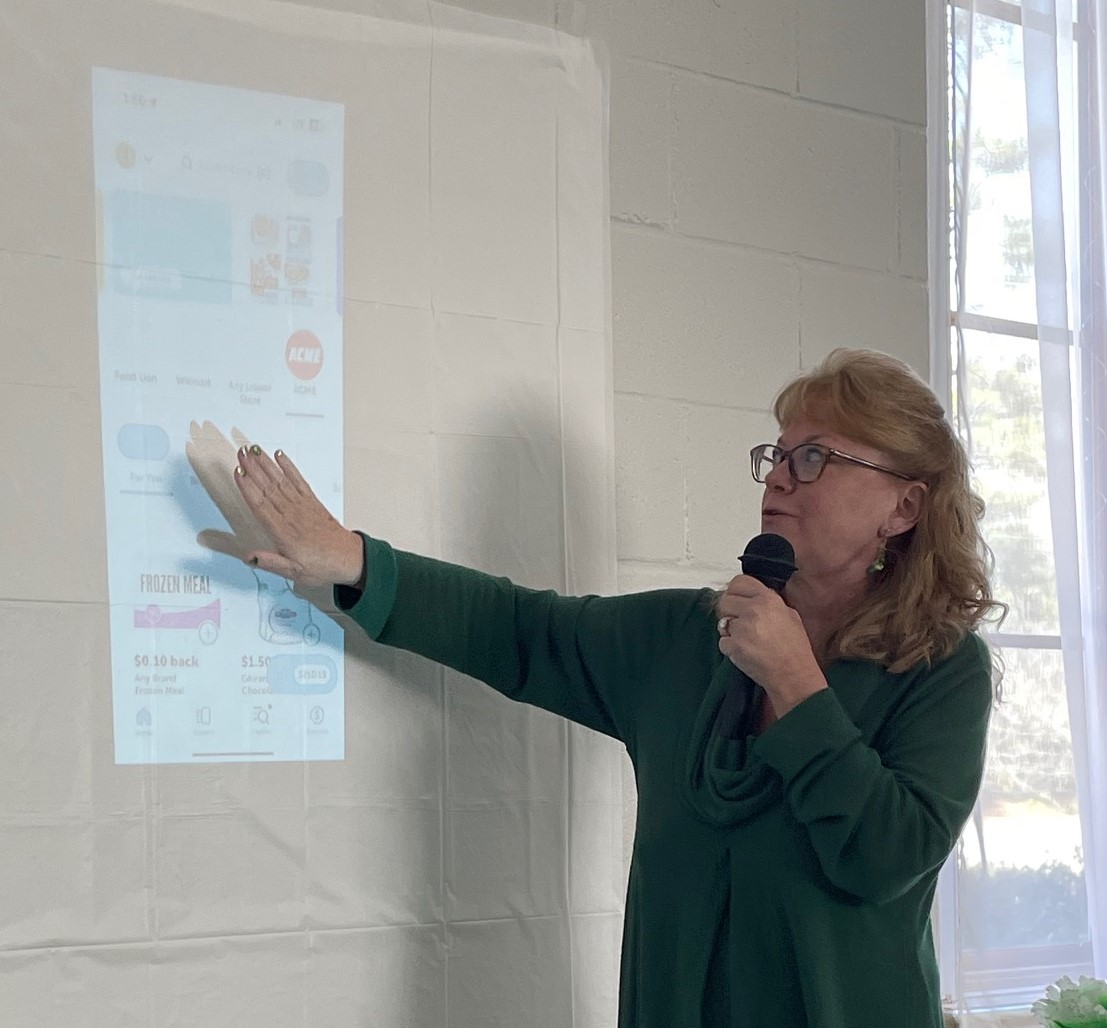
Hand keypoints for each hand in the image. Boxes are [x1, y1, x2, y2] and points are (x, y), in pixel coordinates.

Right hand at [186, 422, 362, 587]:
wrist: (349, 559)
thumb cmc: (323, 565)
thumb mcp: (294, 572)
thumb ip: (270, 562)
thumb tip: (249, 557)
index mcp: (284, 532)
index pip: (261, 505)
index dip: (248, 487)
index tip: (238, 473)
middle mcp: (293, 515)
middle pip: (268, 487)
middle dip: (253, 468)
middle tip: (241, 453)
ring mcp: (303, 506)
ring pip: (281, 481)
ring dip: (266, 464)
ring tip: (254, 450)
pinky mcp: (312, 502)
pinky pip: (299, 481)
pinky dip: (289, 467)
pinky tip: (280, 457)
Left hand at [716, 575, 825, 715]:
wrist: (793, 675)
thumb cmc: (795, 650)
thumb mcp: (790, 615)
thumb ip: (770, 603)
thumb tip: (754, 598)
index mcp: (768, 599)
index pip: (739, 582)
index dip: (736, 592)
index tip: (738, 601)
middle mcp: (754, 610)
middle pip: (725, 601)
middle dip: (729, 612)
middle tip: (739, 624)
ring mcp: (742, 628)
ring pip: (722, 623)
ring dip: (730, 632)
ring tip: (747, 641)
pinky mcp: (734, 645)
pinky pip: (723, 642)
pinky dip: (730, 649)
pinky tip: (746, 653)